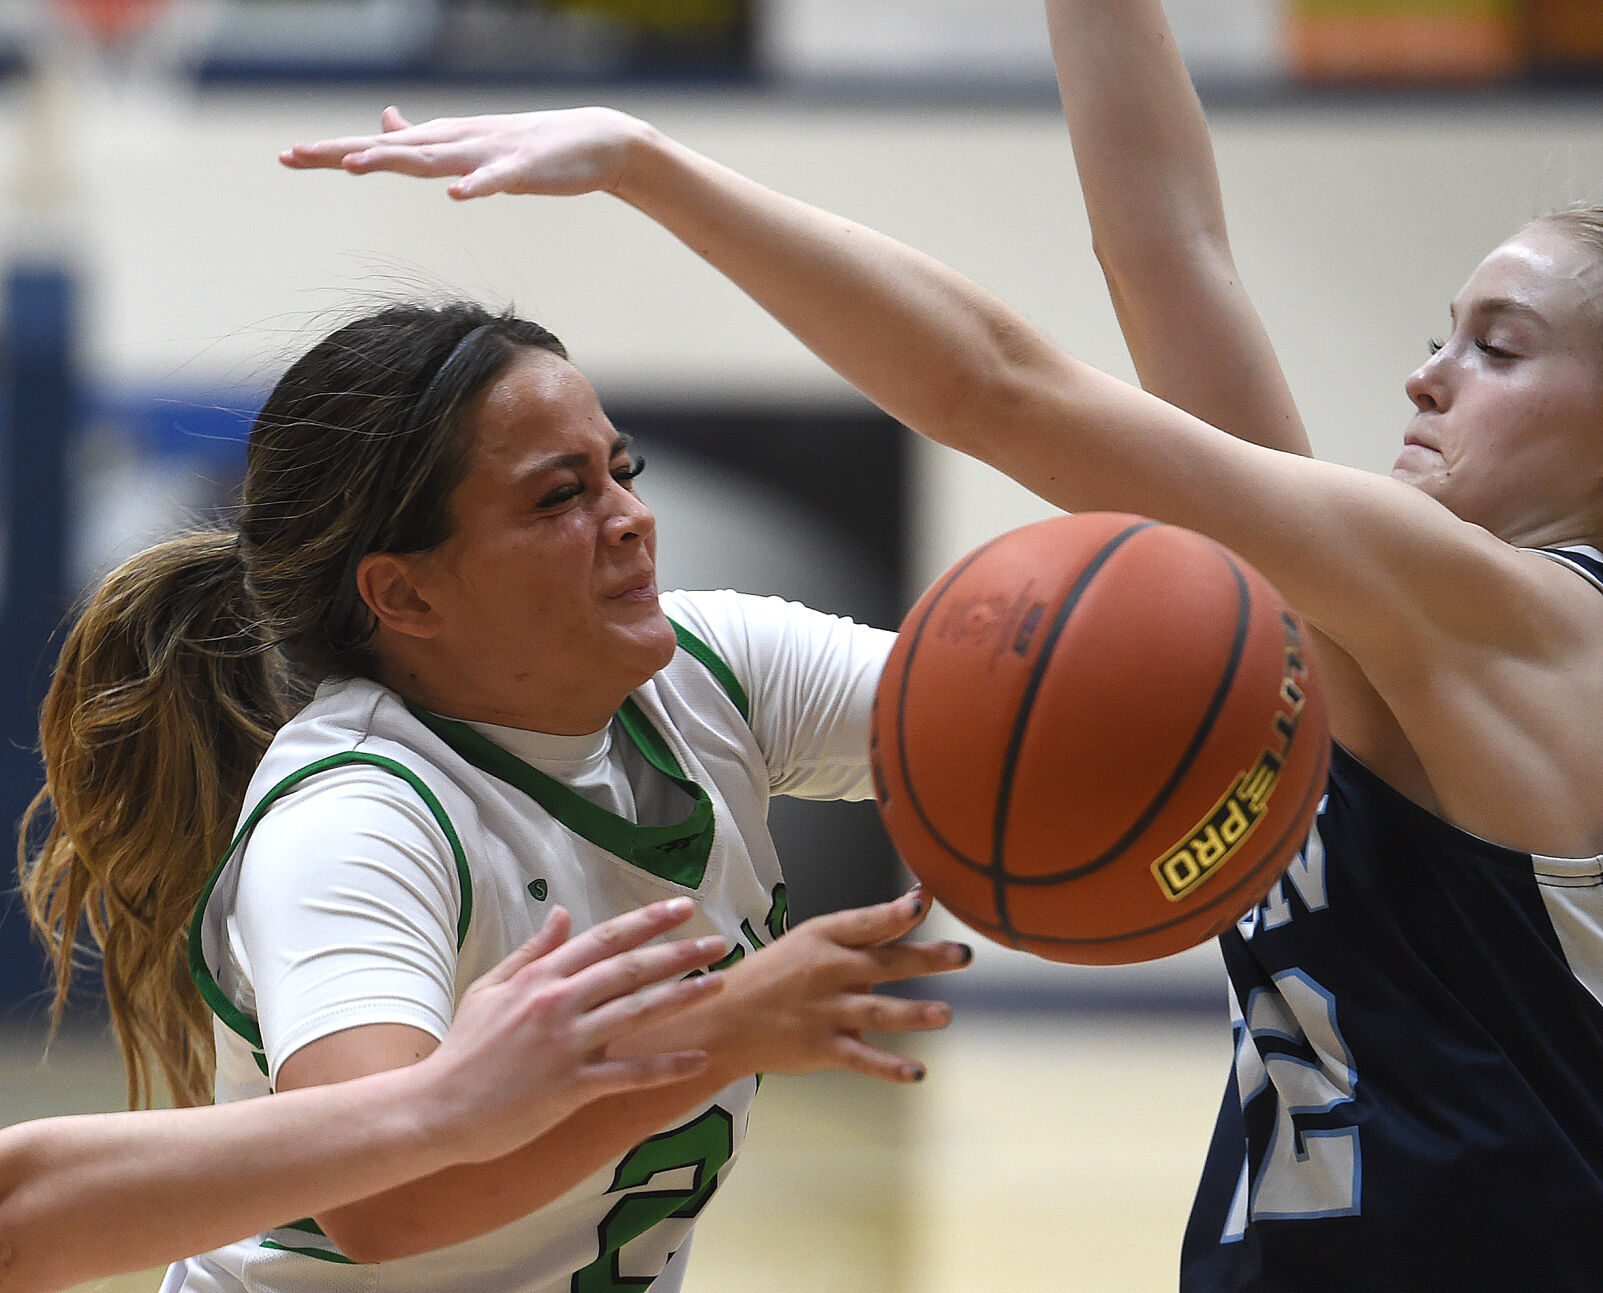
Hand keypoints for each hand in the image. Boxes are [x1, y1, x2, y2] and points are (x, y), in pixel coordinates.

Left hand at [280, 105, 653, 200]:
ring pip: (433, 159)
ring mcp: (488, 154)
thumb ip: (425, 137)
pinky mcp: (523, 168)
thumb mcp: (469, 139)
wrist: (594, 141)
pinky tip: (457, 195)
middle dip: (342, 152)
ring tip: (354, 167)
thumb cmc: (531, 146)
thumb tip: (385, 121)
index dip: (333, 150)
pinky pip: (495, 180)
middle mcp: (456, 142)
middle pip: (391, 149)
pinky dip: (475, 187)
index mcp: (443, 141)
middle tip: (296, 155)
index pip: (379, 146)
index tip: (288, 156)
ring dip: (393, 161)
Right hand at [417, 898, 726, 1162]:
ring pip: (637, 1011)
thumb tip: (563, 914)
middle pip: (630, 968)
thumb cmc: (465, 1048)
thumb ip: (532, 951)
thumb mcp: (491, 988)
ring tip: (720, 983)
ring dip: (683, 996)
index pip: (605, 938)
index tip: (683, 908)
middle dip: (680, 953)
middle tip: (719, 942)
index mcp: (541, 976)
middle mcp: (558, 1002)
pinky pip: (628, 1074)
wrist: (437, 1107)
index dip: (648, 921)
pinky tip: (699, 1059)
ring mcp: (566, 1044)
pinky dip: (667, 1066)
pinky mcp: (570, 1086)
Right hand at [695, 888, 968, 1083]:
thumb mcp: (814, 940)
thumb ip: (868, 927)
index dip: (894, 914)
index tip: (923, 904)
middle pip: (884, 964)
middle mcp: (827, 972)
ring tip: (946, 1014)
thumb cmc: (778, 973)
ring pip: (876, 1012)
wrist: (727, 1019)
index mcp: (823, 938)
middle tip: (963, 955)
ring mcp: (825, 1012)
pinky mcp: (822, 1047)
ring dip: (912, 1013)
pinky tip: (918, 1072)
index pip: (865, 923)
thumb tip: (917, 903)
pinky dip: (889, 1067)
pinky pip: (861, 1058)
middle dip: (925, 959)